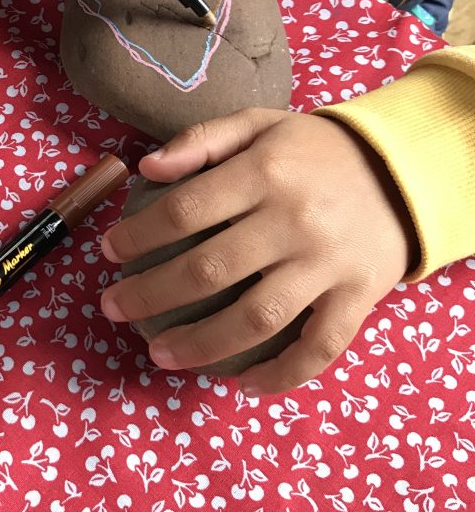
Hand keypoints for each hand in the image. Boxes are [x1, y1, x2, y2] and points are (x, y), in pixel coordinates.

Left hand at [99, 109, 416, 395]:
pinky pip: (318, 348)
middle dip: (149, 295)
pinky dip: (281, 375)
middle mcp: (295, 221)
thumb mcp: (257, 126)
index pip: (184, 210)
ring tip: (158, 354)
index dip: (137, 235)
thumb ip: (200, 141)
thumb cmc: (311, 151)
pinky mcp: (358, 298)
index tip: (107, 250)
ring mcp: (329, 264)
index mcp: (264, 173)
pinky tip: (241, 384)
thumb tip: (145, 167)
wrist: (403, 170)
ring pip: (257, 319)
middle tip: (112, 307)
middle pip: (209, 270)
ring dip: (200, 345)